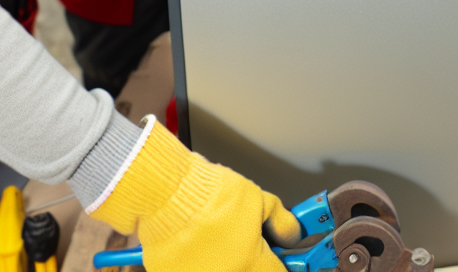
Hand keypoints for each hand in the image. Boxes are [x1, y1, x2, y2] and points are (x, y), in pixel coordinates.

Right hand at [89, 119, 300, 271]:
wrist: (165, 193)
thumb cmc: (207, 194)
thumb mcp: (256, 198)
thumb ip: (280, 220)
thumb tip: (292, 232)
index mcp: (251, 265)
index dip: (282, 264)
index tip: (279, 256)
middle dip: (250, 260)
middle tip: (244, 243)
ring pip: (223, 271)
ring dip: (225, 260)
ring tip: (216, 239)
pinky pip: (196, 271)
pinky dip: (199, 262)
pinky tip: (197, 244)